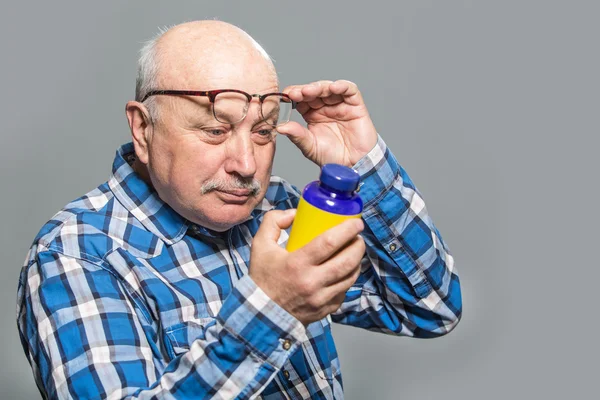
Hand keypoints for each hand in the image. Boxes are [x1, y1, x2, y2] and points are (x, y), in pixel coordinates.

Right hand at [249, 209, 365, 325]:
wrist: (261, 314)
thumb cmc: (263, 277)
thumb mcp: (260, 245)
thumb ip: (274, 221)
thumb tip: (295, 214)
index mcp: (296, 264)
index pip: (329, 242)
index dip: (347, 230)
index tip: (356, 223)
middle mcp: (311, 282)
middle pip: (347, 261)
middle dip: (358, 246)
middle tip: (358, 237)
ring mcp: (320, 298)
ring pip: (350, 277)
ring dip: (357, 262)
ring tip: (354, 251)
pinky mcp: (325, 310)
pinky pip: (344, 291)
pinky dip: (348, 279)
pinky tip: (345, 271)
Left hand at [278, 80, 377, 166]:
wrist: (353, 166)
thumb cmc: (333, 157)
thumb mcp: (310, 147)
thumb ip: (297, 135)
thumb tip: (280, 127)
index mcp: (312, 115)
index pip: (301, 100)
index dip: (293, 96)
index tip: (285, 97)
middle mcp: (325, 107)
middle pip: (314, 91)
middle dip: (304, 90)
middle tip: (295, 93)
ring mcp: (340, 105)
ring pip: (329, 88)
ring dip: (319, 87)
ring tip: (310, 91)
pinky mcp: (355, 105)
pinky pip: (350, 90)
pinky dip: (342, 86)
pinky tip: (333, 87)